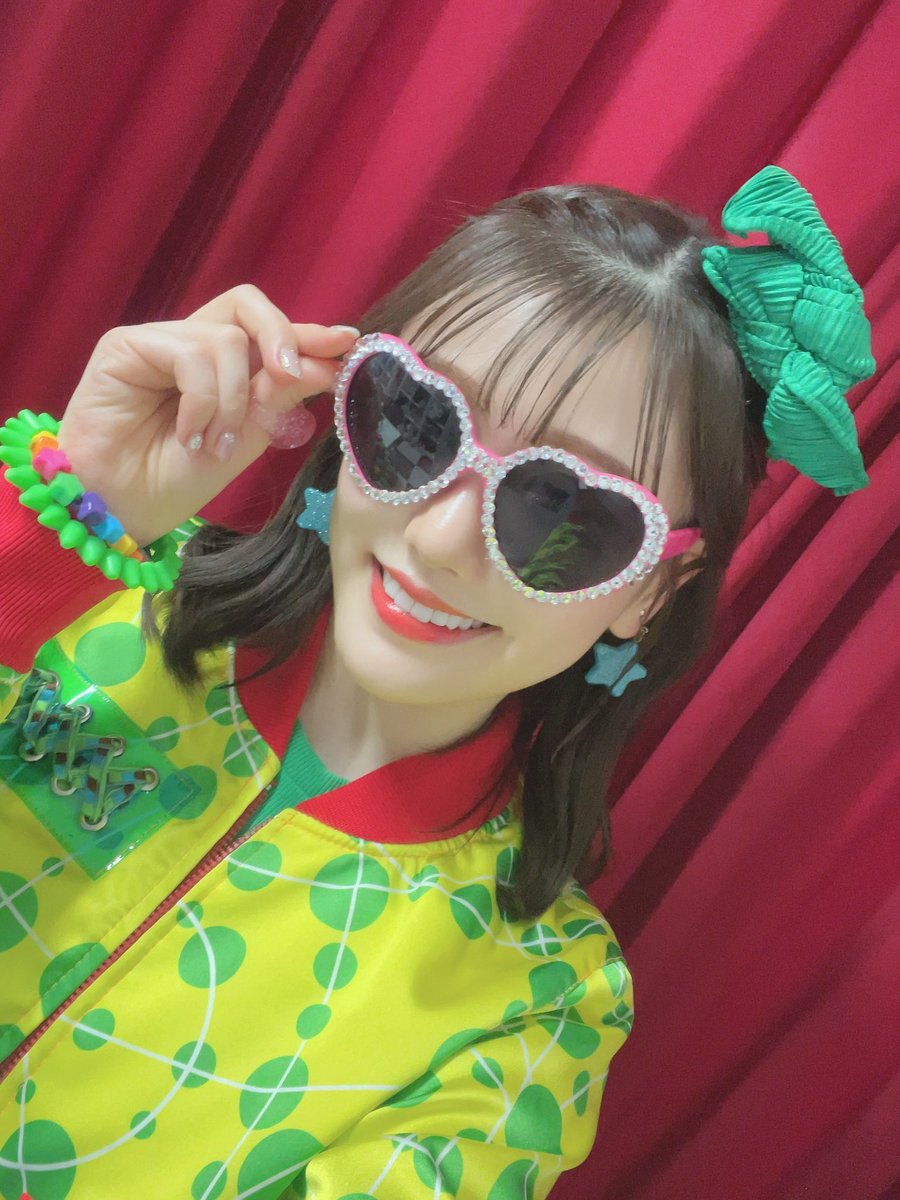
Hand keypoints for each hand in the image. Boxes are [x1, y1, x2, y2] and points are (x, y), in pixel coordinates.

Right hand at [57, 285, 357, 545]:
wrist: (122, 508)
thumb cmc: (175, 480)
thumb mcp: (246, 438)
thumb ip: (279, 396)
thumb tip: (325, 363)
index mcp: (223, 367)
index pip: (269, 334)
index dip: (309, 334)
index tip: (347, 343)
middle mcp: (192, 346)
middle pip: (247, 305)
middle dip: (281, 335)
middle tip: (291, 375)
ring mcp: (159, 342)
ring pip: (227, 341)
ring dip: (232, 401)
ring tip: (213, 444)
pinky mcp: (127, 345)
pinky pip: (190, 356)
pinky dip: (202, 401)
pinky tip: (189, 435)